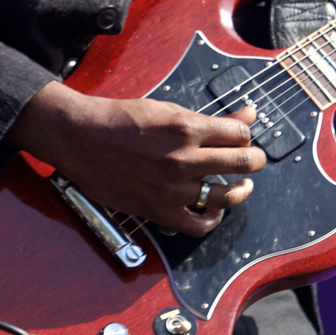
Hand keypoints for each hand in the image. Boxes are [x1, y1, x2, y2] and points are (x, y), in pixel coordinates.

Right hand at [9, 82, 265, 237]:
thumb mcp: (169, 109)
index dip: (246, 134)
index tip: (244, 136)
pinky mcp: (158, 210)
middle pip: (242, 162)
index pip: (239, 134)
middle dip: (254, 159)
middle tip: (254, 159)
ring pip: (227, 196)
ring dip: (241, 190)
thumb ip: (210, 117)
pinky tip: (215, 210)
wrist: (81, 138)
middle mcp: (183, 159)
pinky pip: (197, 225)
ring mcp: (172, 188)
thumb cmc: (122, 119)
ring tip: (242, 185)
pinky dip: (212, 220)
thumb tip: (247, 114)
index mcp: (186, 127)